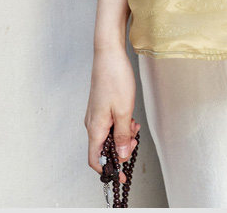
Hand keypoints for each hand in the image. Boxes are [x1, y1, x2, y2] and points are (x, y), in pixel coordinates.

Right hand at [85, 44, 140, 185]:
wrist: (108, 53)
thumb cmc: (114, 78)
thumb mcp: (123, 111)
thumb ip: (122, 135)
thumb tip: (121, 155)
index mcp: (95, 127)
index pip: (96, 159)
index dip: (109, 169)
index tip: (123, 173)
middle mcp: (92, 123)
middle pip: (103, 148)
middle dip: (120, 149)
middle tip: (134, 140)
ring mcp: (95, 114)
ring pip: (108, 135)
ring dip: (122, 135)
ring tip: (134, 126)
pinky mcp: (100, 106)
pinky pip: (109, 124)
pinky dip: (120, 125)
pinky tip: (130, 118)